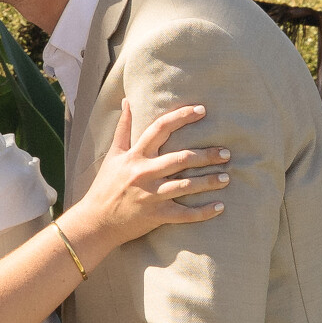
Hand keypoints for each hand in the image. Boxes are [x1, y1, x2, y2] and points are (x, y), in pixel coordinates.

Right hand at [64, 102, 228, 261]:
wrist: (95, 222)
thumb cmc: (105, 186)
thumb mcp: (113, 155)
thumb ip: (123, 128)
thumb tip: (127, 100)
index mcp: (135, 156)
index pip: (160, 129)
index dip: (181, 117)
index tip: (202, 110)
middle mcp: (144, 173)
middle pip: (181, 158)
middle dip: (206, 155)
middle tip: (226, 153)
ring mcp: (151, 195)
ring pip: (186, 186)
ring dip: (209, 181)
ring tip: (226, 178)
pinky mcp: (156, 215)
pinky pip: (184, 214)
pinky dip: (203, 212)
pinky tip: (219, 207)